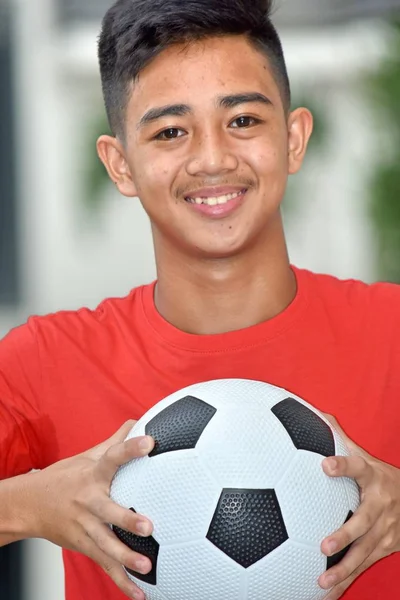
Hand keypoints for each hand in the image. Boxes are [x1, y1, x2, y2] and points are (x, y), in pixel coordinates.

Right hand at [29, 421, 153, 599]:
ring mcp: (84, 526)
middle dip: (126, 520)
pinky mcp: (83, 545)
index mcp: (92, 474)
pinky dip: (121, 582)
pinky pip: (104, 565)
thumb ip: (114, 441)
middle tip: (148, 526)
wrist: (29, 504)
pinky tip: (139, 594)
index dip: (130, 449)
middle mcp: (88, 501)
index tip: (150, 442)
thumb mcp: (87, 456)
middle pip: (107, 511)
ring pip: (105, 544)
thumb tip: (138, 421)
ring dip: (125, 557)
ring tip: (146, 567)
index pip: (113, 457)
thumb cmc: (64, 477)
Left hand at [318, 414, 399, 598]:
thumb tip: (316, 415)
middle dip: (345, 534)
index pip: (357, 467)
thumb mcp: (367, 456)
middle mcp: (381, 505)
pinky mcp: (385, 549)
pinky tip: (329, 593)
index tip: (325, 465)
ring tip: (322, 580)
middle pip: (364, 521)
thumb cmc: (381, 476)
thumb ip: (341, 440)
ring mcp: (386, 530)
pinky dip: (348, 579)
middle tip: (324, 544)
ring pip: (365, 552)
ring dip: (344, 568)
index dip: (343, 464)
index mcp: (373, 477)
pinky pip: (364, 565)